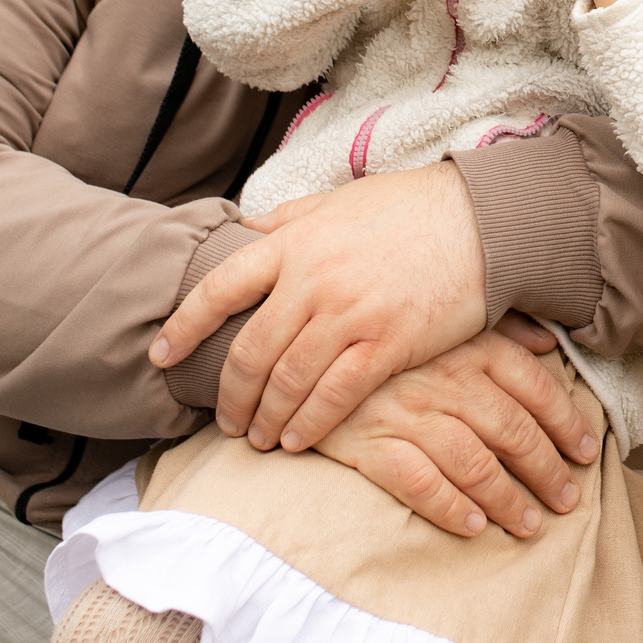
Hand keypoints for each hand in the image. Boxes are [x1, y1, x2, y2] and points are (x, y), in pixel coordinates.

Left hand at [150, 162, 487, 451]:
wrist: (481, 222)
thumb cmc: (409, 208)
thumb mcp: (336, 202)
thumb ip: (287, 220)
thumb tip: (242, 230)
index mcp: (293, 243)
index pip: (219, 288)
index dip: (183, 326)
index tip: (161, 355)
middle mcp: (312, 281)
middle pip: (249, 351)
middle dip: (230, 394)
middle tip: (224, 420)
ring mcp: (349, 314)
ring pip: (287, 381)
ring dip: (267, 418)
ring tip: (260, 439)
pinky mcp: (387, 343)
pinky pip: (335, 396)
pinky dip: (310, 423)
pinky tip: (299, 440)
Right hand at [311, 322, 598, 537]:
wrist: (297, 347)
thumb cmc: (379, 336)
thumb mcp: (440, 320)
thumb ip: (496, 330)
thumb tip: (545, 344)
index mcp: (467, 346)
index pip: (533, 387)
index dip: (566, 423)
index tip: (586, 452)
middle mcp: (444, 380)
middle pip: (512, 432)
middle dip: (546, 470)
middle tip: (567, 500)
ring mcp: (406, 414)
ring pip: (474, 463)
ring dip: (507, 499)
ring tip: (529, 523)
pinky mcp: (369, 444)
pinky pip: (419, 483)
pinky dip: (450, 508)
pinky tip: (472, 527)